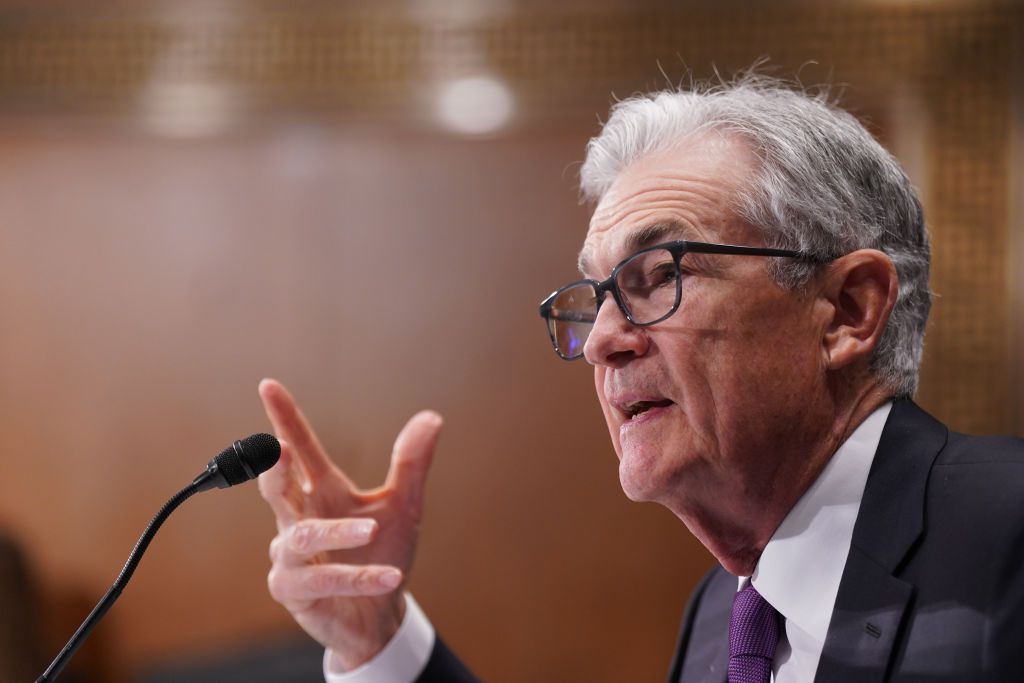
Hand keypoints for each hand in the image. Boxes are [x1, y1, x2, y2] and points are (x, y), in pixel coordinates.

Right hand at [256, 378, 441, 670]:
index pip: (300, 449)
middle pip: (277, 489)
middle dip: (276, 470)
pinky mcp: (295, 592)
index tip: (269, 385)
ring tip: (372, 528)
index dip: (284, 418)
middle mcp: (299, 518)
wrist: (380, 614)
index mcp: (322, 490)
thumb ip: (411, 463)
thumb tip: (432, 417)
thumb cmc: (382, 552)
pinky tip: (391, 577)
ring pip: (302, 538)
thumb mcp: (403, 505)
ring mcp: (291, 557)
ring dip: (337, 532)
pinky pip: (325, 582)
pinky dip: (359, 577)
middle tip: (279, 451)